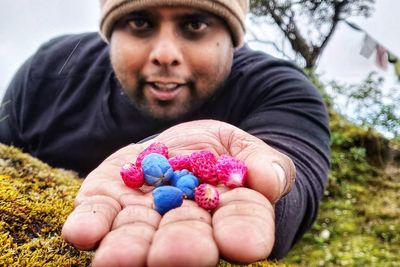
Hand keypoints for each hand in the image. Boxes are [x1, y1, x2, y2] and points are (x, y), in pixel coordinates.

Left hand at [62, 120, 294, 265]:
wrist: (184, 147)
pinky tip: (82, 232)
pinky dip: (91, 225)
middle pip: (183, 240)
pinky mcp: (111, 197)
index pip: (241, 227)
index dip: (243, 234)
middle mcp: (184, 225)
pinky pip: (99, 215)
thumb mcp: (247, 150)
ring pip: (137, 237)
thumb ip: (262, 164)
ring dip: (128, 248)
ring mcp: (144, 214)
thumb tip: (267, 179)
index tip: (243, 244)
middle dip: (180, 248)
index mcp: (227, 215)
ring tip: (116, 259)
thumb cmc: (224, 154)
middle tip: (174, 256)